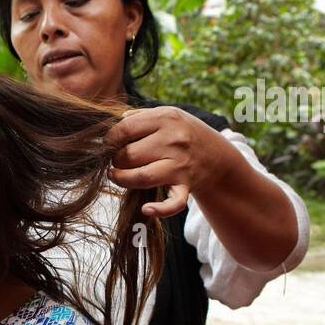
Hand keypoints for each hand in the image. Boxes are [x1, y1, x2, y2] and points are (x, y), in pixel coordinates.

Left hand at [104, 106, 239, 218]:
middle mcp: (174, 141)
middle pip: (129, 155)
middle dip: (115, 160)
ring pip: (141, 177)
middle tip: (116, 161)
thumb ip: (140, 116)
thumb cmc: (182, 133)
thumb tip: (116, 122)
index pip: (124, 129)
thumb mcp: (167, 114)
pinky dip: (159, 210)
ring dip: (122, 180)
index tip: (108, 145)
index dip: (109, 140)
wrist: (216, 155)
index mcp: (166, 118)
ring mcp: (180, 165)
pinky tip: (146, 209)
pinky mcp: (186, 186)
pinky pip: (173, 203)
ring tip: (116, 176)